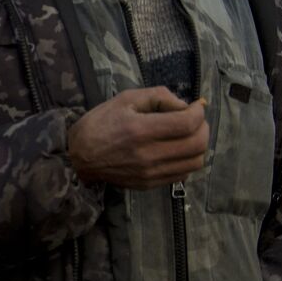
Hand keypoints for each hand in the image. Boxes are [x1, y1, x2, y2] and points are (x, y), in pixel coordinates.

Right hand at [68, 87, 208, 189]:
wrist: (78, 157)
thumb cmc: (100, 123)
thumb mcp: (125, 99)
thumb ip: (158, 96)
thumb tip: (185, 106)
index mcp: (140, 129)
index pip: (188, 123)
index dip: (199, 112)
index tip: (195, 106)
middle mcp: (148, 154)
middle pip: (197, 144)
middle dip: (203, 127)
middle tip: (194, 120)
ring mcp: (150, 172)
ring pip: (195, 162)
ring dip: (198, 146)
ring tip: (187, 136)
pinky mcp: (149, 184)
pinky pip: (183, 174)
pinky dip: (187, 160)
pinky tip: (176, 151)